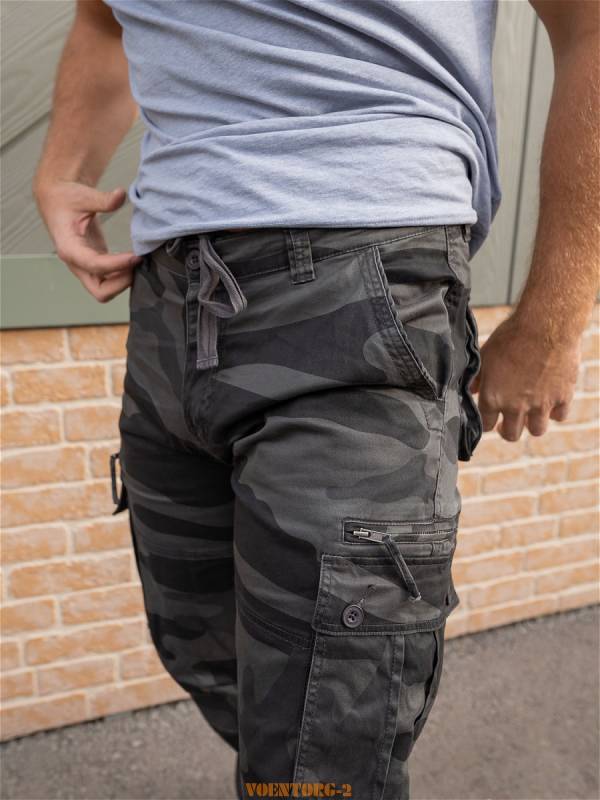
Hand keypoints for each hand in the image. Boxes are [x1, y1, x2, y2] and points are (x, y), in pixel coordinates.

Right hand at [34, 180, 141, 301]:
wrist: (58, 201)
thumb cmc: (67, 199)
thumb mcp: (83, 195)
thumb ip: (103, 199)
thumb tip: (120, 195)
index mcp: (69, 248)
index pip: (95, 266)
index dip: (117, 265)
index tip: (136, 256)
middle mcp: (76, 263)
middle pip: (100, 291)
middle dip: (121, 283)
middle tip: (136, 263)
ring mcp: (85, 267)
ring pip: (106, 291)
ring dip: (123, 281)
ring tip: (138, 260)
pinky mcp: (95, 265)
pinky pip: (110, 281)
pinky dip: (123, 276)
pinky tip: (134, 260)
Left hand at [471, 314, 580, 440]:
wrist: (544, 325)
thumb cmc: (511, 336)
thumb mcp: (485, 355)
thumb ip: (477, 378)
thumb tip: (472, 390)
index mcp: (493, 397)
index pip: (486, 425)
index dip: (487, 423)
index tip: (490, 419)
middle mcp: (515, 406)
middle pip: (511, 434)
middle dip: (507, 430)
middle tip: (508, 422)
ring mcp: (540, 404)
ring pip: (537, 430)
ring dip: (532, 424)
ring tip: (530, 415)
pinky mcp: (562, 397)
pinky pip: (559, 416)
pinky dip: (555, 412)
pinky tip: (550, 403)